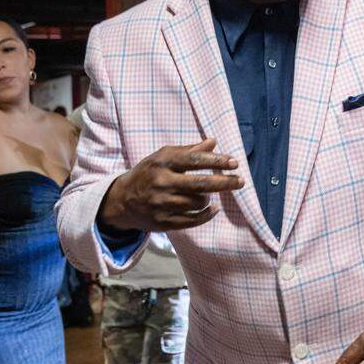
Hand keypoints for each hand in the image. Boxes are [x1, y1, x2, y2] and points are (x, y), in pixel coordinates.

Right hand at [99, 138, 243, 231]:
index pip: (195, 160)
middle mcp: (161, 182)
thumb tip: (213, 142)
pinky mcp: (163, 222)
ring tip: (206, 193)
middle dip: (225, 182)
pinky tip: (212, 208)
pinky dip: (206, 214)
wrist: (122, 200)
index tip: (234, 163)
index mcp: (162, 162)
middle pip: (200, 183)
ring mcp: (162, 204)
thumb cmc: (149, 173)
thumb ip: (188, 150)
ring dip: (208, 197)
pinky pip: (193, 220)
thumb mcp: (163, 157)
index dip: (217, 161)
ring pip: (198, 202)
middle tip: (241, 181)